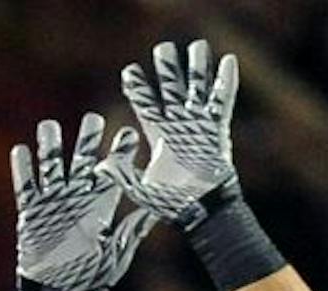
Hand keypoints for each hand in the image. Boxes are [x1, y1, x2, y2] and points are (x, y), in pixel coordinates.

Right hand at [11, 113, 155, 290]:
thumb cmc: (90, 279)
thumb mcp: (116, 256)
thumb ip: (131, 232)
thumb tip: (155, 211)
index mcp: (100, 206)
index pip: (112, 173)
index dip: (120, 153)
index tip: (129, 135)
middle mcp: (77, 198)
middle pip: (82, 161)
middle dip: (87, 140)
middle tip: (92, 120)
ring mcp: (53, 203)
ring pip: (51, 167)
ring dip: (50, 147)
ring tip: (49, 127)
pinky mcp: (31, 213)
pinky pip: (25, 187)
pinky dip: (23, 170)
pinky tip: (21, 150)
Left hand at [101, 39, 241, 222]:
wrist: (201, 209)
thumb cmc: (170, 202)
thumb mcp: (140, 188)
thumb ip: (122, 175)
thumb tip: (99, 166)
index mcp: (158, 135)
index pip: (145, 104)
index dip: (138, 87)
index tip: (130, 71)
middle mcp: (178, 125)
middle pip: (171, 89)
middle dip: (168, 69)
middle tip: (163, 47)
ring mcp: (199, 125)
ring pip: (197, 89)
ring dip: (197, 68)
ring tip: (198, 45)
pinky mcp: (217, 130)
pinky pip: (222, 102)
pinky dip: (225, 82)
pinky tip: (228, 61)